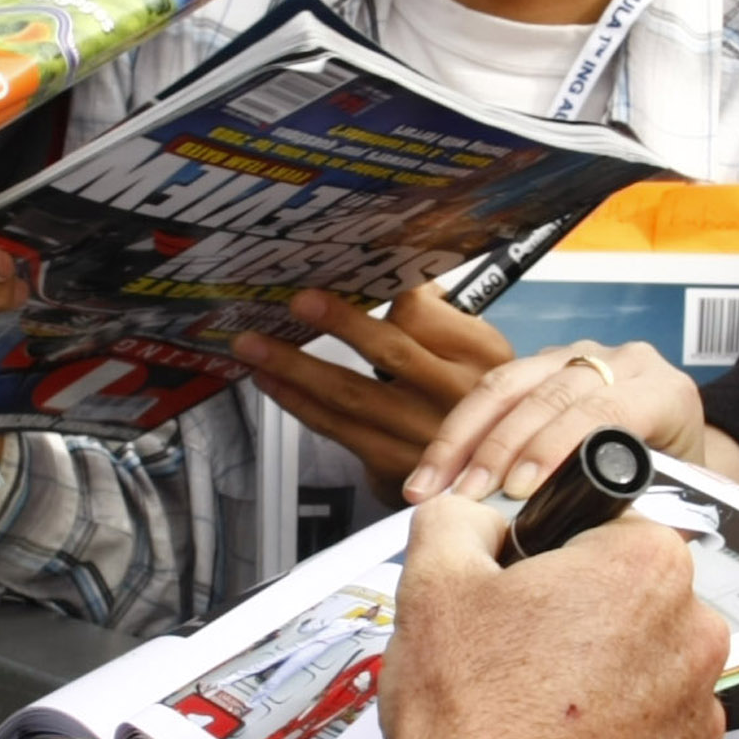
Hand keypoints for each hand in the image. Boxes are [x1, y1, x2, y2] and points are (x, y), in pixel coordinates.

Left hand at [231, 275, 510, 474]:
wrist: (483, 470)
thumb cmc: (468, 394)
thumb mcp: (477, 348)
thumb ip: (435, 311)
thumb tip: (384, 270)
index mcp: (480, 352)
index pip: (423, 311)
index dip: (380, 289)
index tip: (341, 268)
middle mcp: (455, 394)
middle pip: (390, 351)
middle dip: (338, 323)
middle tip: (298, 302)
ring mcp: (422, 434)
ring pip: (350, 394)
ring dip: (294, 367)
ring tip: (255, 345)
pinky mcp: (393, 464)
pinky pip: (336, 429)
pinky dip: (298, 403)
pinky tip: (272, 383)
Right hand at [383, 491, 731, 738]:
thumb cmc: (469, 715)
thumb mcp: (432, 581)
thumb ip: (459, 519)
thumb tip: (477, 517)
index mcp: (646, 568)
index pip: (609, 528)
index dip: (556, 552)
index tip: (526, 586)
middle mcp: (693, 635)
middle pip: (633, 601)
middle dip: (582, 618)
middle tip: (517, 654)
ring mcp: (698, 712)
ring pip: (644, 670)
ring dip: (601, 680)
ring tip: (532, 712)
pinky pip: (651, 737)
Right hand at [405, 338, 724, 507]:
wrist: (679, 454)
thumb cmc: (677, 485)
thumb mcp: (676, 502)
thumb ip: (640, 516)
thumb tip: (586, 543)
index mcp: (664, 392)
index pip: (603, 410)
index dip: (554, 447)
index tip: (518, 490)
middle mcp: (622, 364)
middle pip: (548, 395)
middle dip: (498, 450)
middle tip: (466, 499)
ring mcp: (578, 358)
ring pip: (508, 385)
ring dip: (462, 440)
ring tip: (431, 489)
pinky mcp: (542, 365)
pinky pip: (491, 390)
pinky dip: (458, 433)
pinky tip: (434, 471)